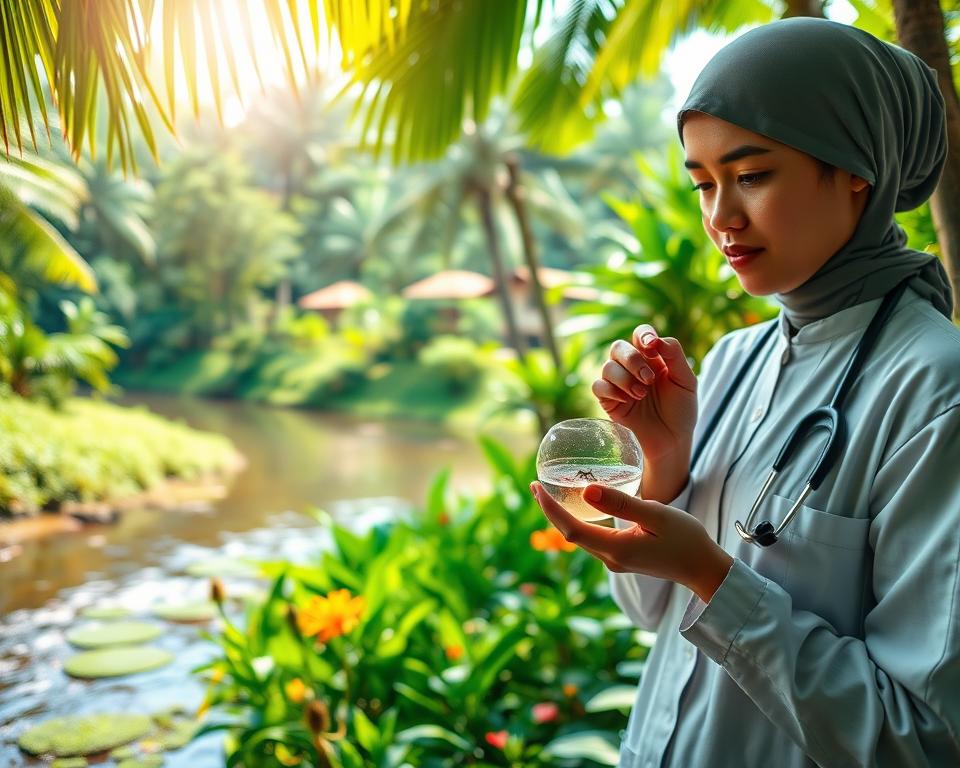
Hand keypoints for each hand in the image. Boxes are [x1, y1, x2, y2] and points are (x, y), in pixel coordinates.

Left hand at [530, 481, 732, 603]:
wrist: (704, 569)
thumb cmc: (686, 539)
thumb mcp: (656, 515)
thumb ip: (621, 504)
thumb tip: (586, 490)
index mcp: (616, 549)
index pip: (571, 529)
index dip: (550, 509)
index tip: (535, 487)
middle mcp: (610, 559)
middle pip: (571, 534)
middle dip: (550, 510)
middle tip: (535, 484)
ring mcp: (615, 560)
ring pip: (581, 537)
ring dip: (563, 516)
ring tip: (549, 492)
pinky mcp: (622, 557)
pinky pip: (593, 538)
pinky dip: (580, 521)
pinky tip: (578, 507)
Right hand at [593, 325, 697, 465]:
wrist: (672, 440)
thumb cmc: (681, 410)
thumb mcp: (686, 380)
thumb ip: (674, 355)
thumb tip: (655, 340)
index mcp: (652, 358)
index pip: (639, 334)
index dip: (642, 335)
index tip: (651, 346)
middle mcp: (632, 368)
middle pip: (618, 347)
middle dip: (633, 360)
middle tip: (649, 379)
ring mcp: (618, 384)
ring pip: (607, 366)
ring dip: (625, 379)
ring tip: (641, 395)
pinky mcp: (608, 400)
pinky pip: (598, 386)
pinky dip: (612, 390)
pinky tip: (628, 401)